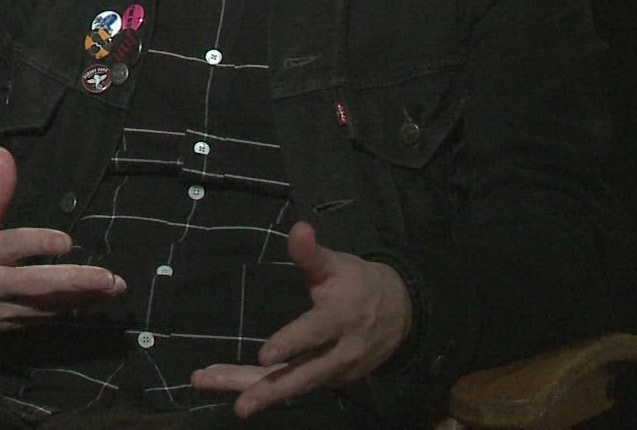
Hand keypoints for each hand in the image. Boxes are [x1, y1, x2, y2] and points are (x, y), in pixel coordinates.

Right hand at [0, 147, 124, 329]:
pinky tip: (89, 299)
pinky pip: (39, 318)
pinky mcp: (2, 326)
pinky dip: (64, 308)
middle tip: (108, 278)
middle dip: (75, 282)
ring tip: (111, 289)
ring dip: (80, 298)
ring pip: (44, 307)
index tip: (67, 240)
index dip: (39, 244)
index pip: (12, 246)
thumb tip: (5, 153)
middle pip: (35, 285)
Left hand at [190, 221, 410, 417]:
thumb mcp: (338, 264)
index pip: (314, 333)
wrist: (401, 312)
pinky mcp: (333, 379)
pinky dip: (270, 392)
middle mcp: (341, 351)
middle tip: (241, 406)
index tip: (264, 355)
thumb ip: (312, 253)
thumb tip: (298, 229)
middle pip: (304, 375)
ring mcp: (338, 371)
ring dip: (263, 395)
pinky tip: (240, 392)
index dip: (291, 343)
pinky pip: (299, 387)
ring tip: (235, 406)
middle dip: (271, 391)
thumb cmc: (359, 283)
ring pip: (297, 386)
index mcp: (341, 317)